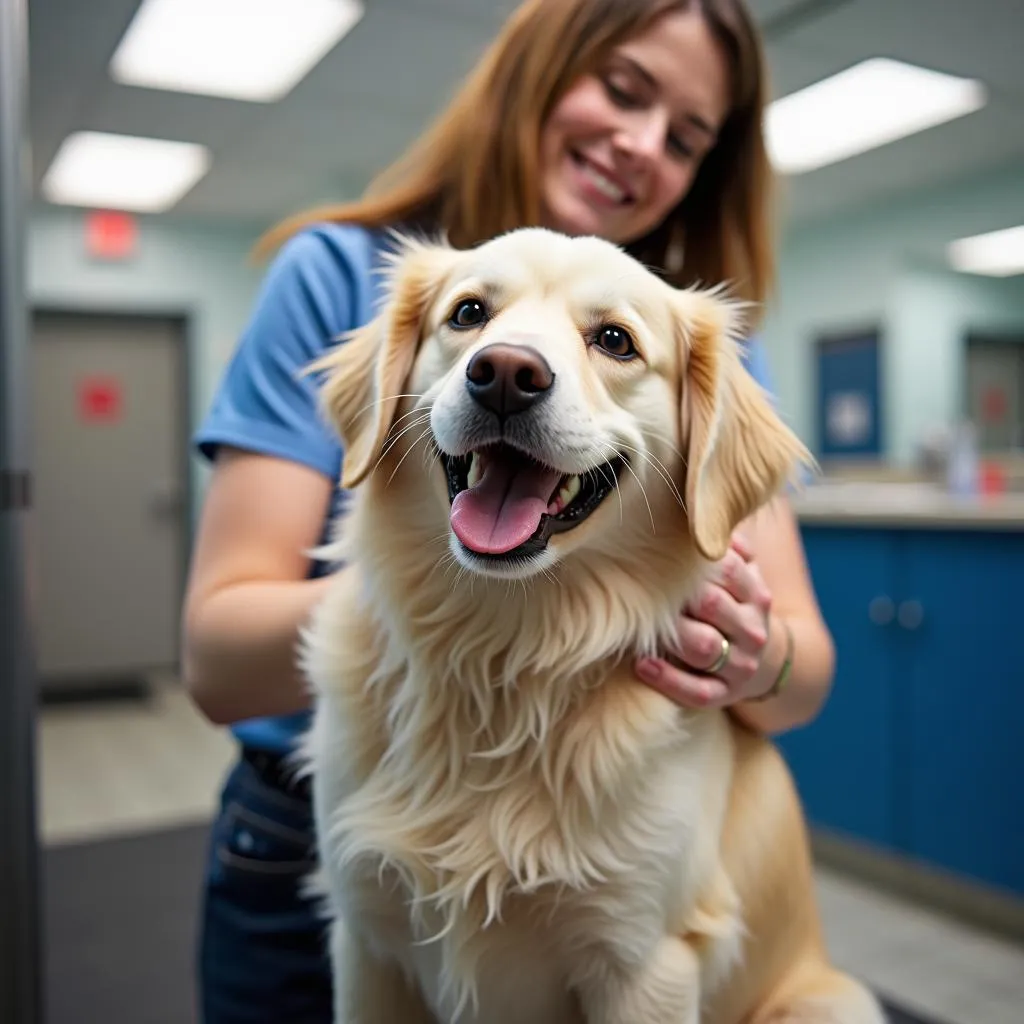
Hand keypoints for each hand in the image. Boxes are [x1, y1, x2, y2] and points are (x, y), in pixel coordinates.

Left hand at [635, 533, 774, 707]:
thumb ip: (722, 546)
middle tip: (644, 585)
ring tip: (639, 626)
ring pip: (705, 649)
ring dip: (672, 636)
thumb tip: (692, 501)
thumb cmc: (733, 607)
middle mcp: (751, 628)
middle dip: (681, 596)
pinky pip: (697, 692)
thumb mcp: (739, 577)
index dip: (697, 562)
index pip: (730, 570)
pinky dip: (669, 680)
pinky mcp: (724, 695)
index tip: (661, 551)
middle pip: (715, 607)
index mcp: (754, 593)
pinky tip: (642, 665)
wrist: (763, 662)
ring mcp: (739, 664)